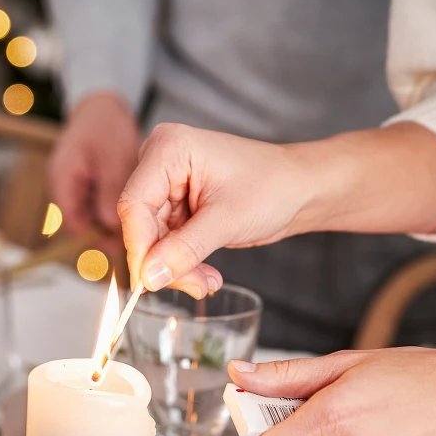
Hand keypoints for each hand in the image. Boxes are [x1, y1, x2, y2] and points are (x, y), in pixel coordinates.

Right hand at [48, 92, 140, 235]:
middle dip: (106, 232)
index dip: (96, 237)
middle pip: (82, 224)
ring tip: (137, 223)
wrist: (103, 104)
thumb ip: (110, 191)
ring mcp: (74, 187)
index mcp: (62, 179)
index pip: (72, 224)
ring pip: (91, 217)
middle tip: (134, 237)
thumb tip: (111, 226)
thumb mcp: (112, 158)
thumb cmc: (106, 125)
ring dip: (111, 222)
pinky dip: (112, 209)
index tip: (122, 243)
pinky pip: (97, 206)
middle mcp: (64, 187)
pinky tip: (132, 208)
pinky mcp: (86, 185)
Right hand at [117, 123, 312, 295]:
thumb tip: (149, 276)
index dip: (140, 247)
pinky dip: (183, 263)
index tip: (150, 282)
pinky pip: (166, 242)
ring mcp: (167, 184)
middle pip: (142, 224)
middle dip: (164, 262)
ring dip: (176, 268)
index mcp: (169, 148)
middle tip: (194, 287)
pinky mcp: (176, 205)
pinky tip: (206, 275)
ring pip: (153, 239)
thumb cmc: (273, 186)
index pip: (135, 204)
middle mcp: (161, 162)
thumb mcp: (228, 220)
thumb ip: (184, 249)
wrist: (299, 189)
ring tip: (208, 283)